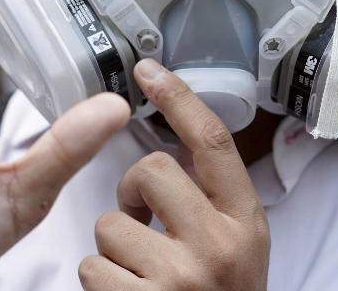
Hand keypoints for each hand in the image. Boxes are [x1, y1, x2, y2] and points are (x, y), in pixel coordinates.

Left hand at [79, 60, 270, 290]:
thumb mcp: (238, 248)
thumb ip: (212, 203)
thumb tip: (169, 151)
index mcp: (245, 222)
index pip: (212, 142)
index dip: (179, 98)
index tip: (148, 68)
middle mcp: (220, 245)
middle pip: (151, 169)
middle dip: (131, 190)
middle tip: (141, 219)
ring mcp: (184, 277)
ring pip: (110, 223)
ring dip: (112, 247)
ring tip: (138, 273)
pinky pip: (91, 267)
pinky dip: (99, 281)